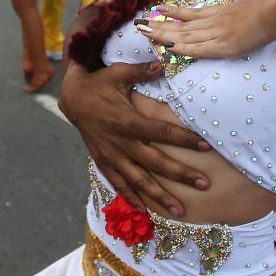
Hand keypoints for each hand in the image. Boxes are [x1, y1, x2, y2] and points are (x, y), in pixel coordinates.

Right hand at [59, 60, 210, 216]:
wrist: (70, 100)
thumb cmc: (99, 84)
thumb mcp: (118, 73)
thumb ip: (142, 71)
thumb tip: (165, 63)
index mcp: (126, 120)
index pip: (160, 132)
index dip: (183, 139)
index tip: (205, 146)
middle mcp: (120, 142)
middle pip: (155, 162)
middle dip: (180, 174)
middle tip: (204, 184)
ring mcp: (111, 156)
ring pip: (139, 180)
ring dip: (160, 196)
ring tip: (181, 211)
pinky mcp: (104, 163)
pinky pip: (119, 184)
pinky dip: (132, 198)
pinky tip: (147, 211)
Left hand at [136, 0, 275, 59]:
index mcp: (227, 9)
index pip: (195, 12)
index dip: (176, 12)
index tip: (160, 9)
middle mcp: (219, 20)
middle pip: (184, 25)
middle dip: (160, 26)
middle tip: (139, 25)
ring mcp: (220, 33)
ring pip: (185, 36)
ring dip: (163, 36)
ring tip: (142, 33)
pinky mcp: (226, 46)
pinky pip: (198, 49)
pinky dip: (182, 49)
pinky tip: (166, 50)